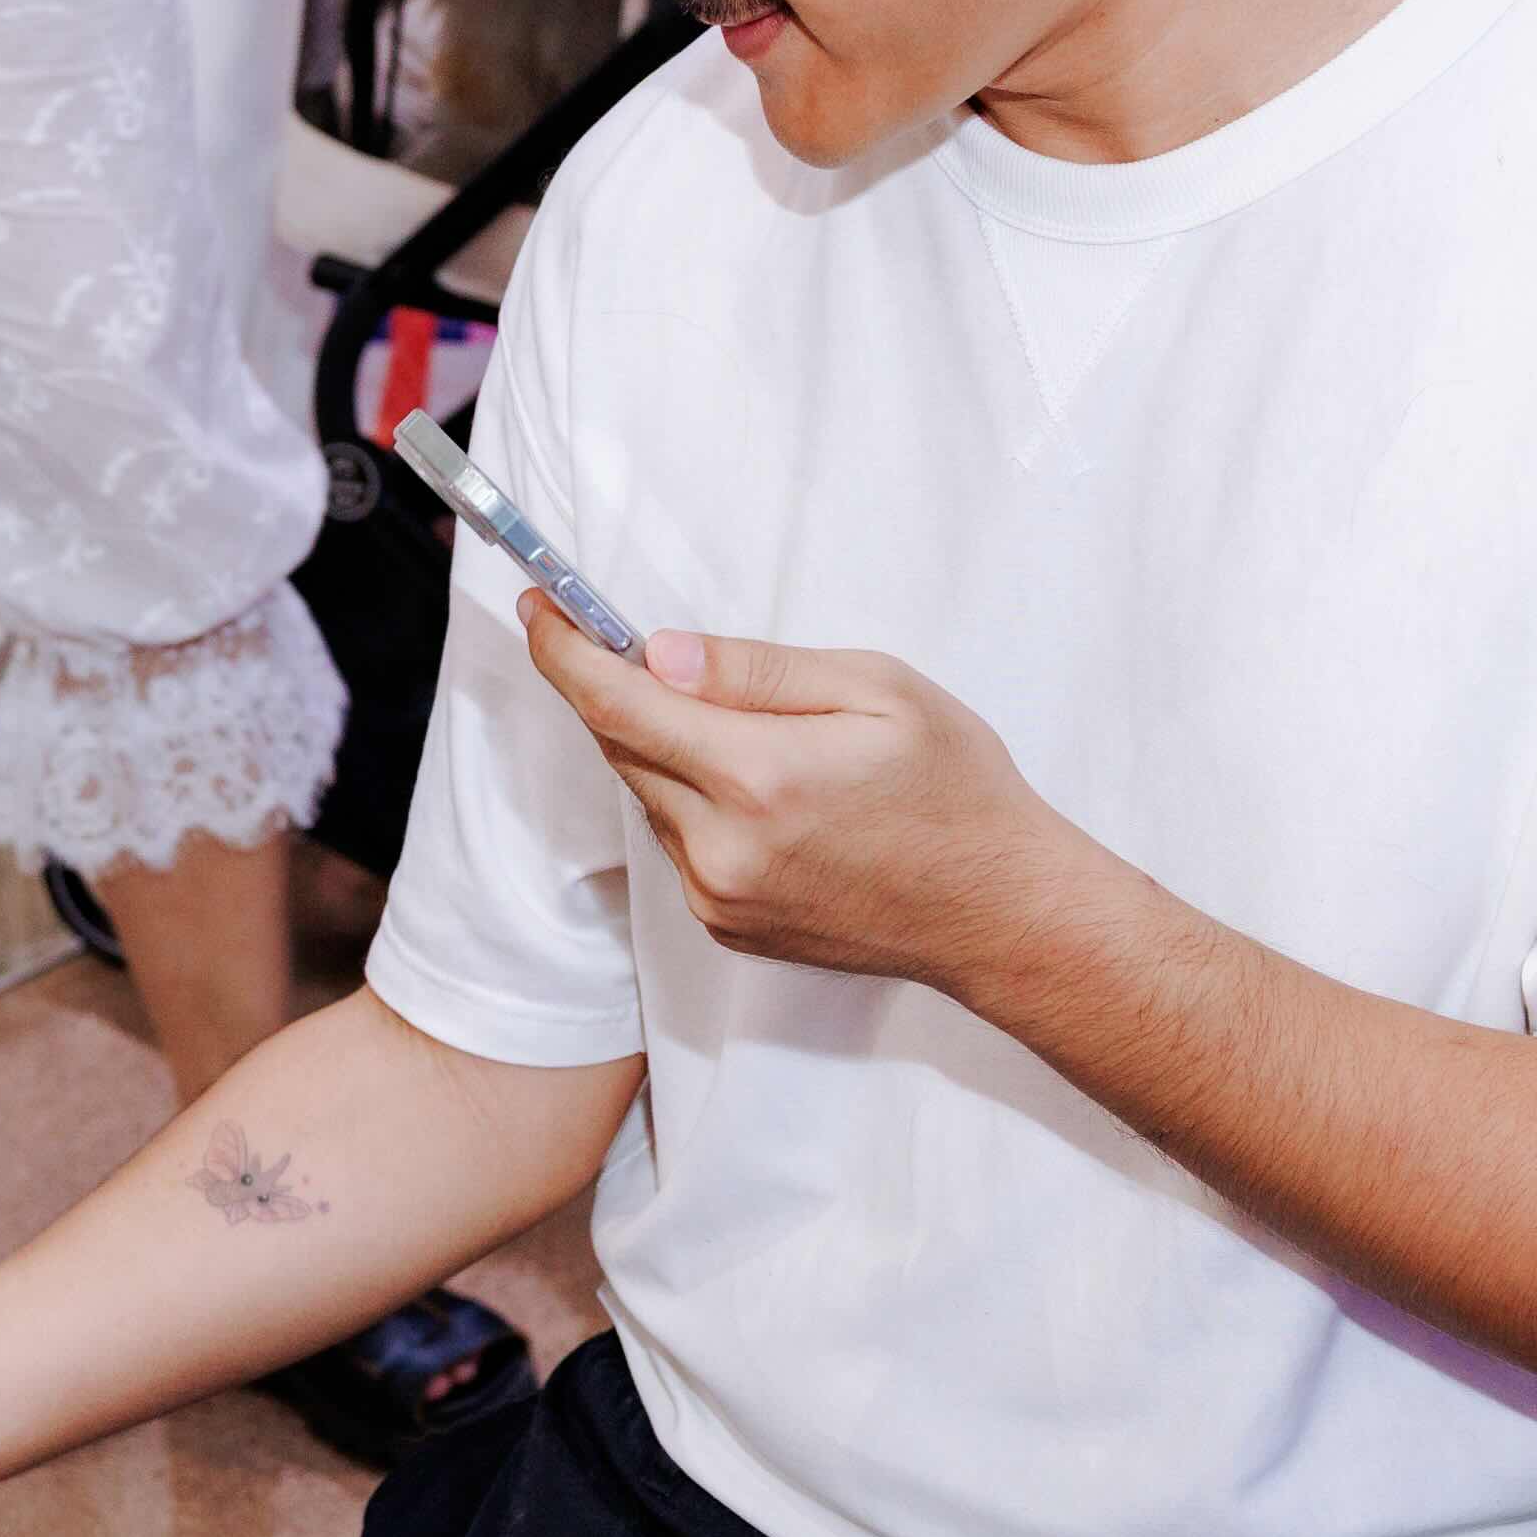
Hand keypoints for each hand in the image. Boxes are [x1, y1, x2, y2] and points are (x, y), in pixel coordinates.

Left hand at [517, 595, 1092, 996]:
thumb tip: (657, 652)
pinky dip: (694, 801)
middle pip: (622, 748)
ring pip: (648, 796)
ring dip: (666, 748)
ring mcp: (717, 898)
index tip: (540, 610)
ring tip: (747, 729)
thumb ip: (758, 671)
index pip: (620, 705)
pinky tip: (761, 791)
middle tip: (629, 642)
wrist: (997, 913)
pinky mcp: (723, 927)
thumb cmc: (955, 789)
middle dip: (618, 689)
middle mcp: (721, 849)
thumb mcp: (878, 689)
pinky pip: (678, 843)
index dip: (566, 652)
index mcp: (758, 778)